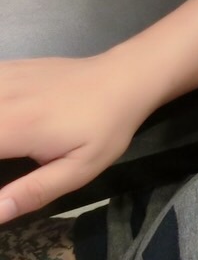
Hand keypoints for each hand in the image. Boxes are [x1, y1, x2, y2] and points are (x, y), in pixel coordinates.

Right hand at [0, 55, 146, 223]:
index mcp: (14, 127)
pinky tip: (3, 124)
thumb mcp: (79, 169)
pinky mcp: (8, 67)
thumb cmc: (105, 127)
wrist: (124, 78)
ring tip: (4, 149)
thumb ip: (33, 193)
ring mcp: (3, 77)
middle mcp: (1, 97)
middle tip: (4, 158)